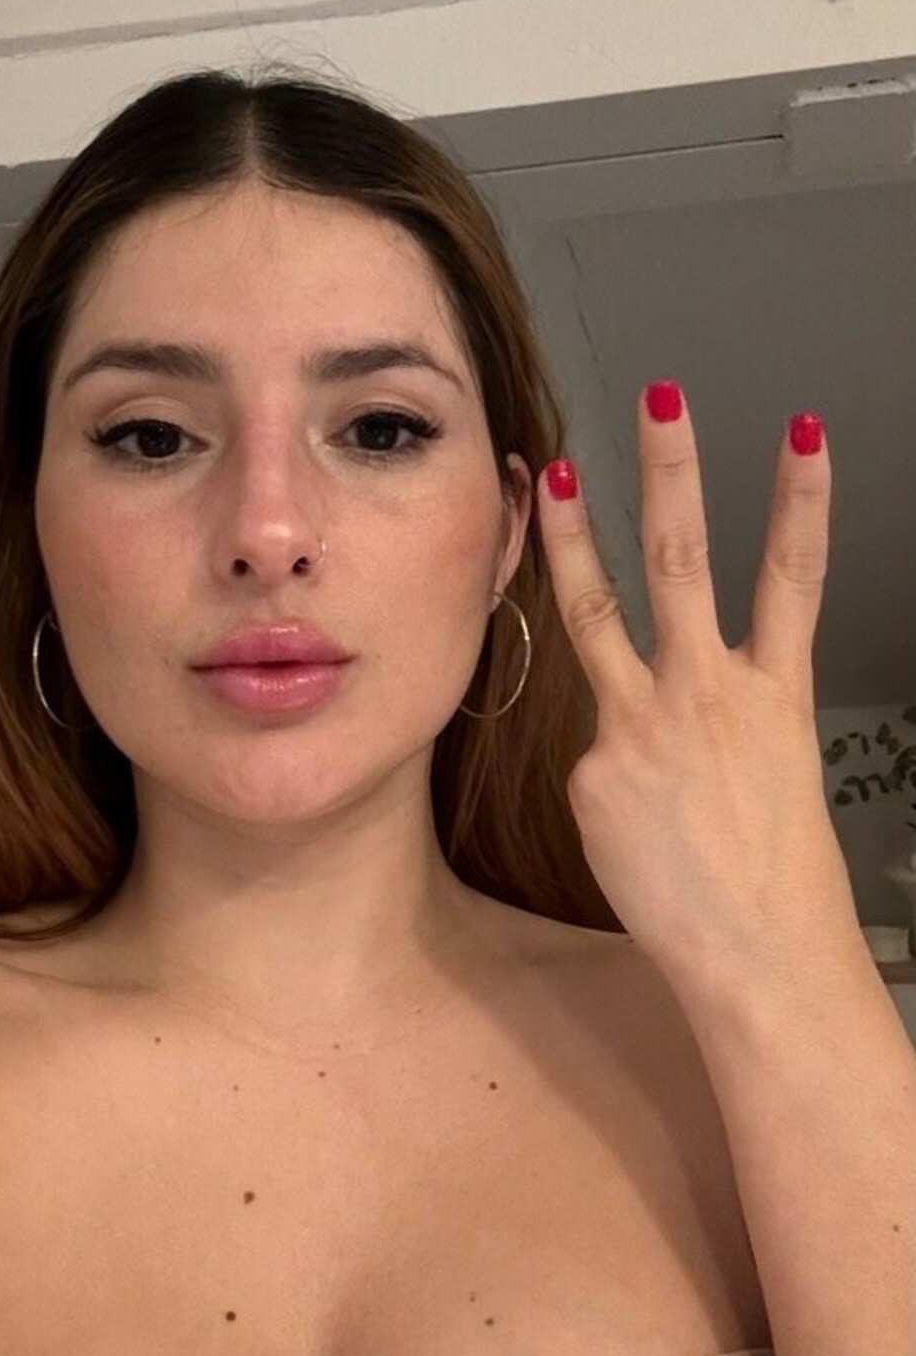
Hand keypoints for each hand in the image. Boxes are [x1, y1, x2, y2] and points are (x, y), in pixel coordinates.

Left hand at [536, 381, 864, 995]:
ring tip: (551, 470)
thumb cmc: (770, 880)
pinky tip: (637, 830)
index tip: (802, 429)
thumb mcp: (763, 778)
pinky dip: (604, 785)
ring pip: (602, 608)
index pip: (794, 575)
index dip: (803, 498)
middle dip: (673, 470)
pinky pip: (586, 755)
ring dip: (572, 531)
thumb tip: (636, 712)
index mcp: (774, 694)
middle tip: (662, 396)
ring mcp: (648, 723)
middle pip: (685, 557)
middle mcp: (711, 692)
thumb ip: (699, 722)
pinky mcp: (597, 767)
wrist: (760, 959)